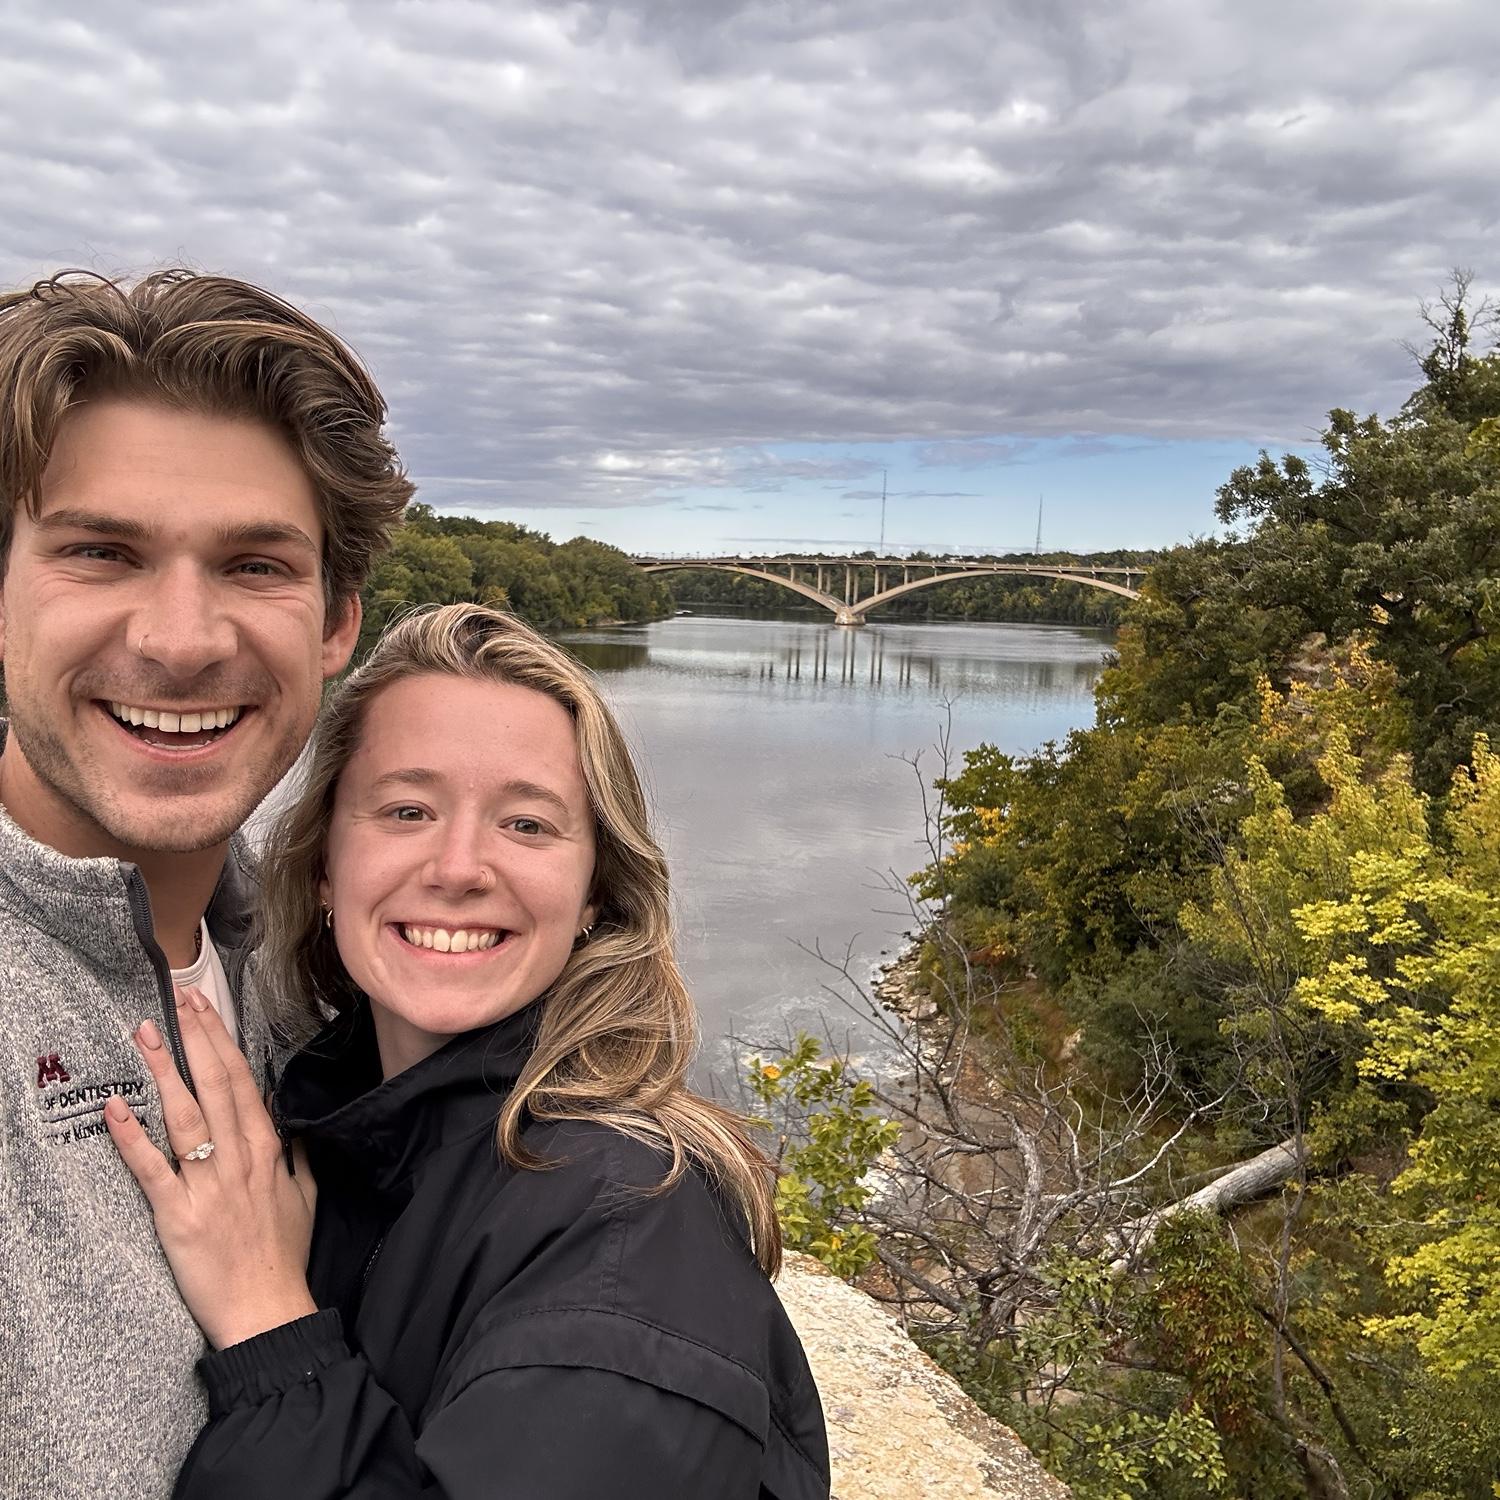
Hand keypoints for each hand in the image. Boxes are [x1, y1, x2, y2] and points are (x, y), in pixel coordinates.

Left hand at [106, 986, 317, 1349]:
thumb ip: (299, 1155)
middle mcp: (240, 1158)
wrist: (267, 1311)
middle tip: (177, 999)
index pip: (243, 1081)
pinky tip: (116, 1108)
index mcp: (267, 1149)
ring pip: (185, 1115)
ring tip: (146, 1035)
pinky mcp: (179, 1215)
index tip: (206, 1007)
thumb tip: (297, 1126)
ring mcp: (209, 1184)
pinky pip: (152, 1169)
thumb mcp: (305, 1196)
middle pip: (216, 1084)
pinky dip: (132, 1137)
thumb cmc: (284, 1257)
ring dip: (165, 1071)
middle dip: (196, 1038)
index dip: (221, 1040)